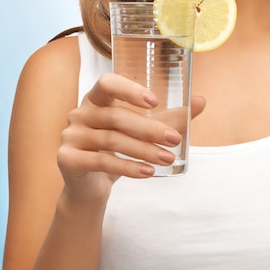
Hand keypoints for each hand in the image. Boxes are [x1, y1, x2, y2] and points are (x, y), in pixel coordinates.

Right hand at [57, 73, 204, 203]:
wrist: (90, 186)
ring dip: (144, 150)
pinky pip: (102, 161)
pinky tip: (149, 172)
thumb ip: (170, 117)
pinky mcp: (68, 159)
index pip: (107, 83)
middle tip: (175, 140)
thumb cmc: (117, 149)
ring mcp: (70, 135)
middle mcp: (80, 112)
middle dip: (149, 128)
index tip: (155, 101)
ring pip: (111, 140)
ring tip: (168, 159)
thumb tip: (201, 101)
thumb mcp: (143, 131)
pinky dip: (128, 167)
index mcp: (96, 98)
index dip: (129, 89)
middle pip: (116, 116)